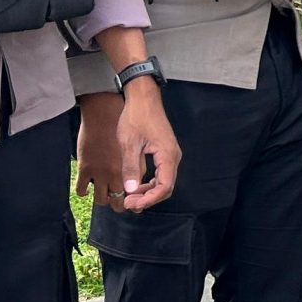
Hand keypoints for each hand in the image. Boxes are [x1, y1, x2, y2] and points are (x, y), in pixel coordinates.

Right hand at [75, 92, 125, 205]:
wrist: (104, 113)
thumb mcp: (134, 147)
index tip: (132, 201)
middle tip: (120, 202)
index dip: (135, 201)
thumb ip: (136, 166)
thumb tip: (136, 184)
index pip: (135, 195)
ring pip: (101, 199)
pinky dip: (85, 191)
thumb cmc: (122, 126)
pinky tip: (88, 188)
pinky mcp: (84, 168)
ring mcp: (98, 173)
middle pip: (117, 202)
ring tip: (105, 195)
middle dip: (120, 204)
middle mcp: (114, 175)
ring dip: (104, 199)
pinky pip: (81, 189)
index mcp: (131, 169)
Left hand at [116, 83, 179, 211]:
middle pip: (165, 187)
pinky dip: (149, 183)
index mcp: (168, 155)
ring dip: (147, 192)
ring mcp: (170, 154)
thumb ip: (131, 168)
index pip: (164, 187)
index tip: (131, 204)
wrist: (143, 97)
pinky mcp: (164, 151)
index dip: (148, 199)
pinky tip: (135, 185)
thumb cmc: (137, 116)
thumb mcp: (129, 143)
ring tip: (129, 198)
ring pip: (163, 181)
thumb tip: (131, 191)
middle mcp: (173, 156)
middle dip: (148, 199)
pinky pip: (160, 173)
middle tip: (128, 204)